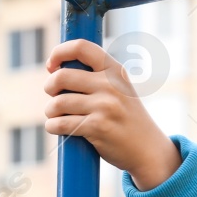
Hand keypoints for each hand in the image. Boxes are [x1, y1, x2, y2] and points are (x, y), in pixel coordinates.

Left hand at [43, 39, 181, 190]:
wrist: (147, 148)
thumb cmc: (125, 117)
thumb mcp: (119, 88)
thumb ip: (96, 76)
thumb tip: (56, 69)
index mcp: (115, 70)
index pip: (81, 47)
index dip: (59, 52)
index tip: (51, 65)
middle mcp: (110, 85)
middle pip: (62, 77)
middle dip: (49, 87)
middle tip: (53, 95)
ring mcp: (105, 106)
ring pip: (58, 103)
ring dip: (50, 111)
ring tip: (55, 115)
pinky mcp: (97, 127)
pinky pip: (61, 124)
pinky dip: (52, 126)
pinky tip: (56, 127)